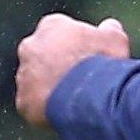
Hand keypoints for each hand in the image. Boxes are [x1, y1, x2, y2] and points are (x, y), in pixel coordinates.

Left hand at [15, 14, 129, 126]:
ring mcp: (24, 74)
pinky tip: (62, 112)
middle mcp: (30, 47)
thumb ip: (109, 30)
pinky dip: (44, 108)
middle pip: (42, 55)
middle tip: (77, 79)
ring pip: (35, 81)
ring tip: (72, 98)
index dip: (74, 46)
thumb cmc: (102, 62)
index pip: (58, 33)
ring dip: (49, 87)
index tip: (86, 57)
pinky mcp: (23, 100)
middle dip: (56, 65)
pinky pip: (32, 104)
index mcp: (51, 26)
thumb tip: (109, 26)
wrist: (89, 93)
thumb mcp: (115, 38)